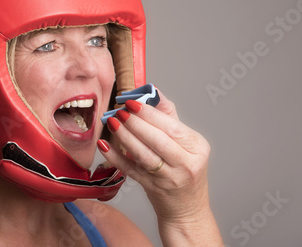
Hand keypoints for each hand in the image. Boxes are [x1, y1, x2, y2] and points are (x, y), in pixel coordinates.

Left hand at [98, 89, 211, 222]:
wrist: (188, 210)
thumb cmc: (184, 171)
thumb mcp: (186, 144)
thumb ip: (169, 117)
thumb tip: (153, 91)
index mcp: (197, 148)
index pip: (172, 126)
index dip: (150, 113)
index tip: (132, 102)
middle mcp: (187, 163)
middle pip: (158, 140)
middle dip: (136, 123)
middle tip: (120, 111)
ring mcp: (169, 178)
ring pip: (144, 154)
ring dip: (125, 137)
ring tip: (112, 122)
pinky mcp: (152, 188)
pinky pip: (131, 170)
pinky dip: (116, 157)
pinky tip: (104, 145)